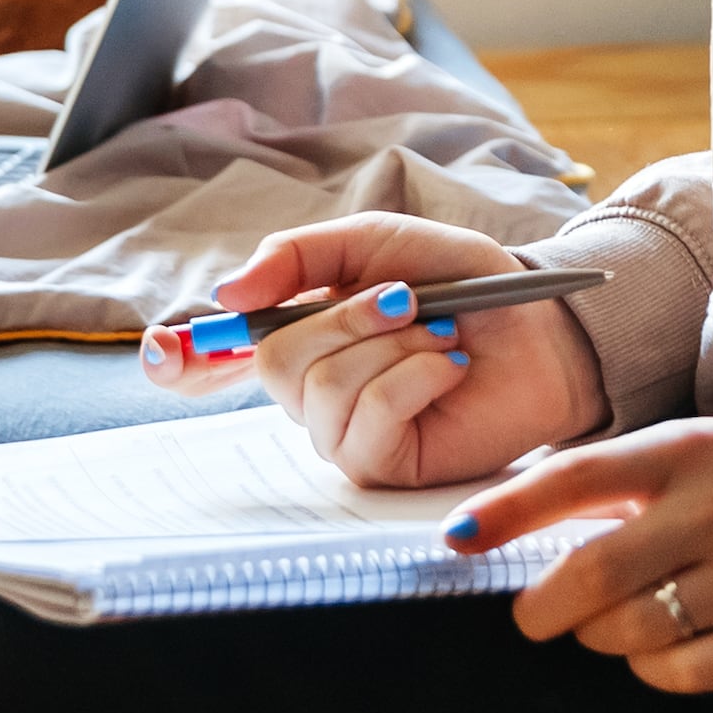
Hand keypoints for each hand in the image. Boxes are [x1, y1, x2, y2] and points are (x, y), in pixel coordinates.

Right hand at [153, 209, 602, 489]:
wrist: (547, 325)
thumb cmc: (467, 283)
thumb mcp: (380, 244)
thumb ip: (301, 256)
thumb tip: (228, 293)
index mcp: (302, 333)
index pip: (214, 358)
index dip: (182, 358)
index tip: (165, 349)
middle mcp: (312, 389)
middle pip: (274, 360)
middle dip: (346, 318)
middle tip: (408, 299)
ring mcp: (344, 433)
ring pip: (321, 390)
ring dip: (393, 345)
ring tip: (443, 335)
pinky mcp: (384, 468)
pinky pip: (365, 426)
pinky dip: (412, 380)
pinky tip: (449, 368)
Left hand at [442, 409, 712, 693]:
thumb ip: (638, 479)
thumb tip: (544, 526)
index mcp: (692, 451)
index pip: (573, 479)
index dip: (503, 513)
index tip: (456, 538)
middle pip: (587, 576)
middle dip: (540, 606)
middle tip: (534, 615)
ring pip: (627, 632)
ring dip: (601, 635)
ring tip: (618, 622)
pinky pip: (681, 674)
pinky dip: (653, 668)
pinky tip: (666, 646)